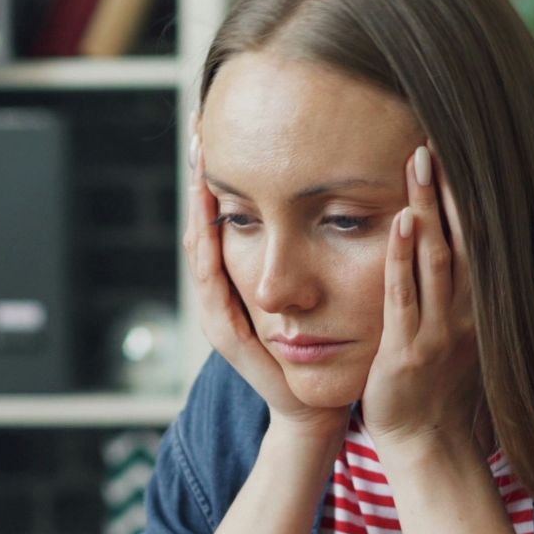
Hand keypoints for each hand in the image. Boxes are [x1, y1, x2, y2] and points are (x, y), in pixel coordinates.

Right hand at [185, 117, 348, 441]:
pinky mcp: (227, 334)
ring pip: (199, 248)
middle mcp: (222, 292)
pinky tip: (208, 220)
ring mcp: (218, 313)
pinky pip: (211, 284)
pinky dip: (207, 249)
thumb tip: (337, 192)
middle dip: (198, 176)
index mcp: (241, 278)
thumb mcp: (317, 286)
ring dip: (196, 205)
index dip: (218, 173)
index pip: (223, 214)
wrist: (314, 407)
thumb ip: (317, 246)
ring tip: (197, 162)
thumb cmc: (324, 346)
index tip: (217, 125)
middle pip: (201, 222)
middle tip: (196, 128)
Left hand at [361, 140, 481, 459]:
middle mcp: (466, 313)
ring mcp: (439, 331)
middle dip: (448, 188)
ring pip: (436, 258)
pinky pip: (405, 298)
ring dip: (426, 208)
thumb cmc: (435, 385)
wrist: (427, 443)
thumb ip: (457, 289)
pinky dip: (401, 258)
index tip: (455, 150)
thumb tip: (454, 241)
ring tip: (418, 162)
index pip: (475, 237)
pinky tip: (396, 222)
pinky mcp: (408, 350)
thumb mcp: (455, 331)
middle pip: (462, 237)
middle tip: (434, 137)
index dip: (466, 194)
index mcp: (477, 305)